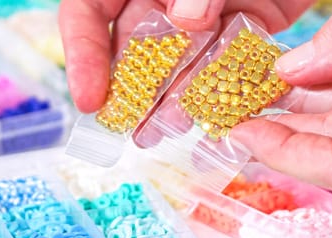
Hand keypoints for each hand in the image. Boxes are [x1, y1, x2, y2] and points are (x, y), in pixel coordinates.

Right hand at [59, 0, 314, 113]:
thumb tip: (188, 20)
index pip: (88, 12)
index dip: (84, 55)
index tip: (91, 99)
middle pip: (136, 44)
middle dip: (134, 89)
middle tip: (133, 130)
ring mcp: (206, 8)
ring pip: (183, 58)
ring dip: (176, 95)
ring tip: (171, 130)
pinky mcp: (247, 18)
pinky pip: (231, 55)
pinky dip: (225, 81)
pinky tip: (216, 109)